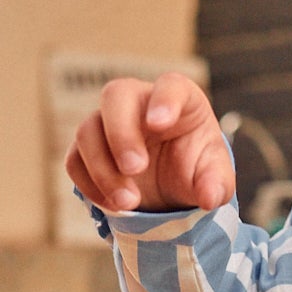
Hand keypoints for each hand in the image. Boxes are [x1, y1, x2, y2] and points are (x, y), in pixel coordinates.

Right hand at [65, 72, 234, 213]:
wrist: (171, 185)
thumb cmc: (196, 167)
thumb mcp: (214, 177)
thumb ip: (217, 184)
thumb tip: (210, 198)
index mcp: (177, 98)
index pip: (169, 85)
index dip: (163, 100)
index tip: (160, 124)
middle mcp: (138, 102)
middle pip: (115, 96)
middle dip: (121, 133)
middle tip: (135, 169)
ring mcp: (108, 122)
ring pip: (87, 131)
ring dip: (103, 170)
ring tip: (129, 203)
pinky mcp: (88, 148)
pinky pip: (75, 160)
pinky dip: (90, 185)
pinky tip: (113, 205)